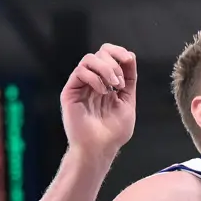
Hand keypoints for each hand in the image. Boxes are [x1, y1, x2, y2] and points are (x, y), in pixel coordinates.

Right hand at [60, 46, 136, 161]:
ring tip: (113, 86)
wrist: (100, 148)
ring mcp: (81, 86)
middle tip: (120, 82)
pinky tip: (102, 91)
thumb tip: (130, 56)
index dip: (120, 52)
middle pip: (100, 52)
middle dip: (114, 60)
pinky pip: (80, 72)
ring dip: (106, 68)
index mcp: (106, 83)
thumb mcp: (127, 101)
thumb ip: (129, 79)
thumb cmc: (113, 132)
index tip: (129, 60)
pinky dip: (95, 78)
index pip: (109, 56)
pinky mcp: (70, 92)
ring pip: (89, 58)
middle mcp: (92, 82)